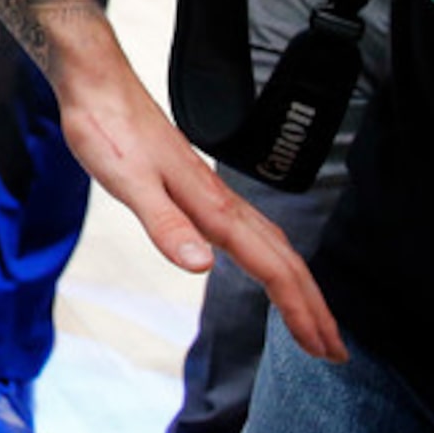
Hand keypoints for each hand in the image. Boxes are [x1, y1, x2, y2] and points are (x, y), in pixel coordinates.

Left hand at [58, 37, 345, 363]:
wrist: (97, 82)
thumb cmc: (106, 129)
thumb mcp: (127, 182)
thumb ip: (164, 224)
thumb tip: (200, 265)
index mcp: (212, 206)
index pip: (272, 267)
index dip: (300, 309)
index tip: (324, 348)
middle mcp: (221, 201)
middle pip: (284, 260)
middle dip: (313, 306)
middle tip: (336, 350)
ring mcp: (212, 193)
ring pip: (272, 244)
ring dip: (297, 284)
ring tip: (313, 317)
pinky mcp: (197, 186)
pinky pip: (251, 231)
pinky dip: (272, 257)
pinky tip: (264, 262)